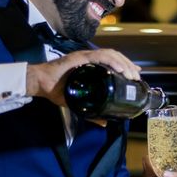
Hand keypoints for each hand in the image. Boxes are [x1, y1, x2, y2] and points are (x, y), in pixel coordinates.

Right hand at [25, 48, 140, 104]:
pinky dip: (111, 61)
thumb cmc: (56, 90)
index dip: (126, 65)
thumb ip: (92, 112)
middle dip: (128, 65)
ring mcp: (84, 56)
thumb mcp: (78, 103)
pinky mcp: (78, 58)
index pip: (113, 60)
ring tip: (131, 74)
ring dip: (123, 63)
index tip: (136, 74)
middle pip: (115, 56)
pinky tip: (119, 68)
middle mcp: (90, 58)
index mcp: (91, 65)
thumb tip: (104, 122)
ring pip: (110, 54)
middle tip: (136, 78)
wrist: (40, 84)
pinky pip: (98, 57)